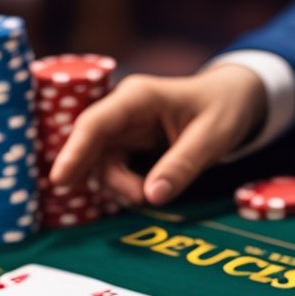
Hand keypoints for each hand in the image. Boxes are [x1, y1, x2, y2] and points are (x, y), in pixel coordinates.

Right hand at [49, 64, 266, 206]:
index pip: (95, 124)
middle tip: (138, 197)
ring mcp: (122, 129)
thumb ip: (182, 166)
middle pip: (91, 148)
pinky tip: (148, 189)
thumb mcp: (211, 138)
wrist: (234, 100)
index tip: (59, 180)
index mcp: (137, 98)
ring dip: (121, 186)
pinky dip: (126, 186)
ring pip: (101, 164)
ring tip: (154, 192)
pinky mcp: (127, 145)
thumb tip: (152, 197)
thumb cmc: (224, 110)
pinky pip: (113, 170)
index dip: (74, 152)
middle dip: (109, 178)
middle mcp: (121, 111)